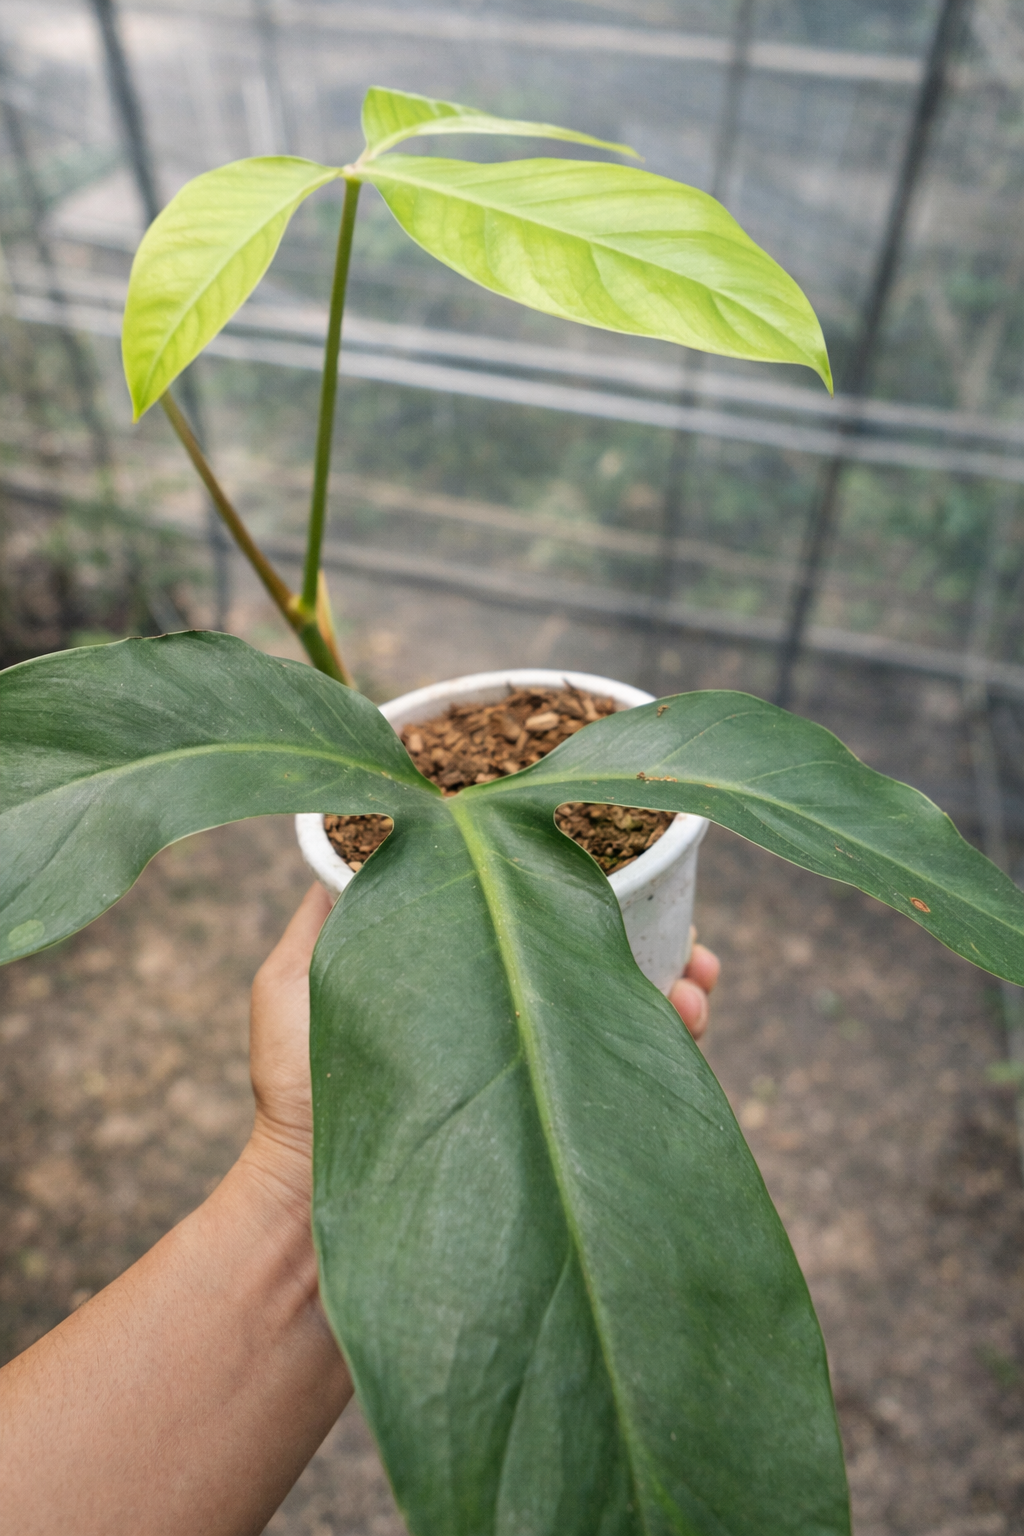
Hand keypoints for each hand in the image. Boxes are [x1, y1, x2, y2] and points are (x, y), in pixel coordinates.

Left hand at [244, 889, 720, 1207]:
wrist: (309, 1219)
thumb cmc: (294, 1094)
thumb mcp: (292, 980)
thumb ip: (323, 912)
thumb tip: (352, 828)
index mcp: (461, 968)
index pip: (536, 911)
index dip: (586, 880)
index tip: (620, 851)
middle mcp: (507, 1013)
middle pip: (594, 957)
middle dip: (654, 933)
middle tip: (687, 930)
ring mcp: (534, 1070)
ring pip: (624, 1011)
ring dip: (676, 983)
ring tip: (701, 971)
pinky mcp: (556, 1127)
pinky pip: (632, 1078)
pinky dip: (674, 1044)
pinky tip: (690, 1017)